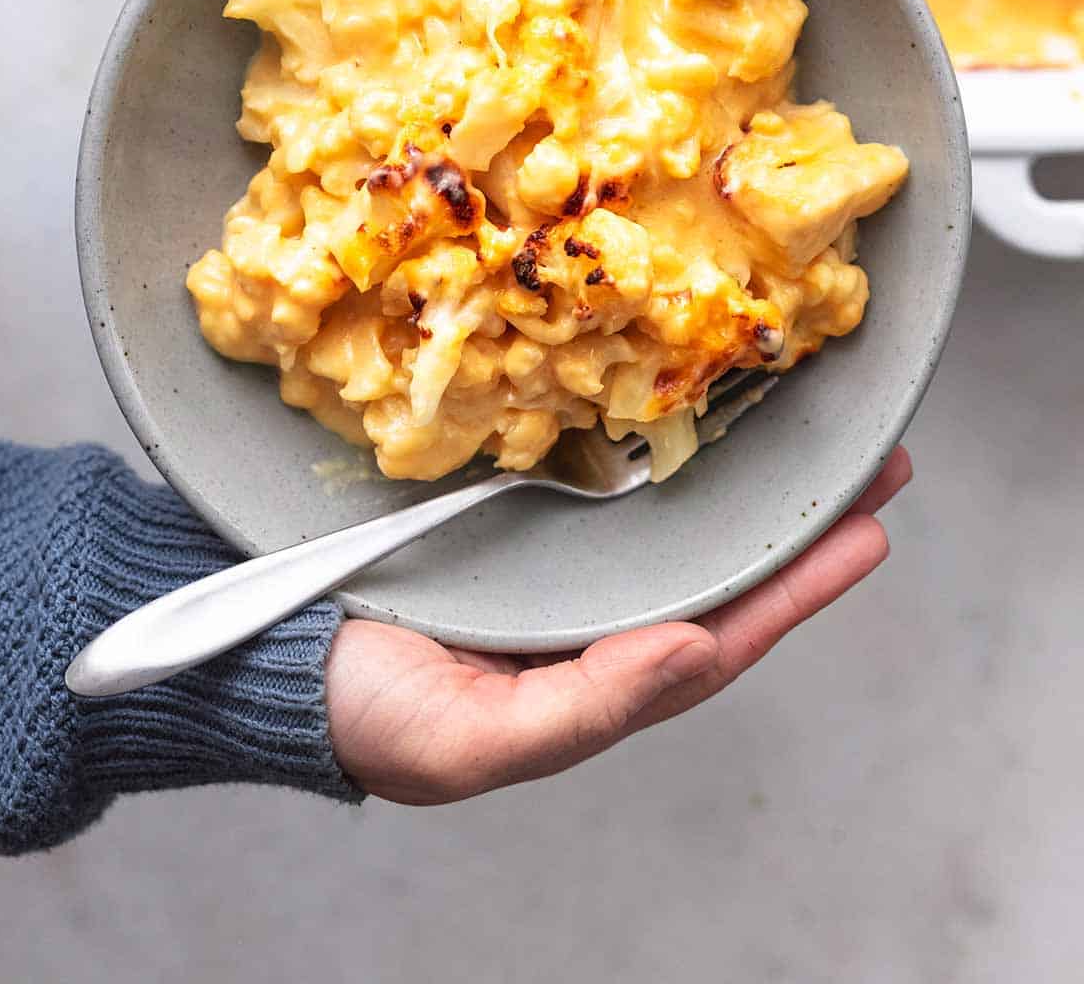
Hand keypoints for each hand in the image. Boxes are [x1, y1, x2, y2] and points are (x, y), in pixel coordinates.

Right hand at [326, 446, 909, 802]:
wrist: (265, 647)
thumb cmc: (365, 712)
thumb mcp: (472, 741)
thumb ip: (590, 706)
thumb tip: (696, 652)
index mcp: (593, 676)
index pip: (721, 634)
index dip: (798, 588)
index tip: (867, 533)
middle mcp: (588, 613)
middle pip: (715, 563)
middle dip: (795, 517)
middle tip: (875, 458)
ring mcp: (551, 556)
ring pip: (668, 514)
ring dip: (739, 471)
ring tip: (809, 421)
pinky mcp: (507, 504)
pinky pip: (599, 475)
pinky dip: (649, 441)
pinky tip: (686, 401)